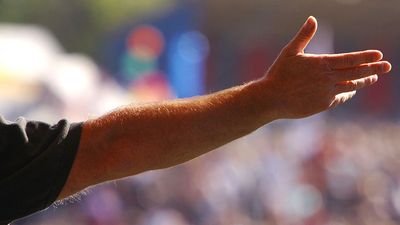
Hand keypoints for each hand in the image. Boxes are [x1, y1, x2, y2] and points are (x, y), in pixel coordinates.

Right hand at [261, 16, 391, 118]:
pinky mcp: (323, 105)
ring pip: (351, 86)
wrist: (271, 98)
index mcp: (322, 63)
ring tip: (373, 78)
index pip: (350, 59)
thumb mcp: (290, 51)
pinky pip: (340, 98)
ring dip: (363, 82)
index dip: (366, 56)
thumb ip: (304, 35)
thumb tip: (312, 18)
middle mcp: (328, 78)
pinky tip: (351, 91)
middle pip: (356, 73)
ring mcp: (327, 93)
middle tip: (387, 66)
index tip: (379, 55)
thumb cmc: (279, 73)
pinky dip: (347, 94)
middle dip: (374, 69)